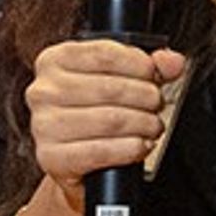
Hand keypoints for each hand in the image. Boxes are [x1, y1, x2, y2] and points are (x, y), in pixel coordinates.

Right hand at [22, 36, 190, 213]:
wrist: (75, 162)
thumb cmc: (94, 114)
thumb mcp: (118, 81)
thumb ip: (148, 67)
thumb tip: (172, 62)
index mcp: (53, 61)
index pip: (104, 53)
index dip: (139, 64)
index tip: (153, 74)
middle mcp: (42, 91)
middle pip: (111, 88)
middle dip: (146, 97)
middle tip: (157, 105)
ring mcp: (44, 126)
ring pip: (111, 120)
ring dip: (144, 124)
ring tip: (152, 126)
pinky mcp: (52, 158)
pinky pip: (102, 151)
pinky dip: (131, 148)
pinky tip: (140, 145)